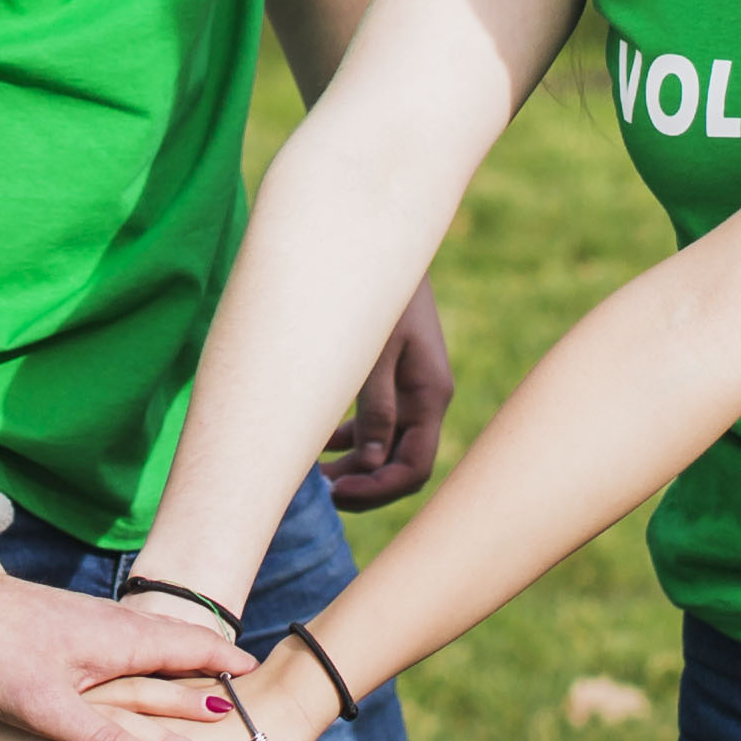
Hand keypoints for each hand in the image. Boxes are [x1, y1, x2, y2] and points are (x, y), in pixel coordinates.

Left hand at [0, 565, 243, 740]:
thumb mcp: (47, 706)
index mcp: (125, 641)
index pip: (195, 648)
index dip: (229, 667)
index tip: (261, 679)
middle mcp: (114, 630)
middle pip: (177, 653)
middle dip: (208, 678)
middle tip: (241, 701)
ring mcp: (85, 631)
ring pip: (144, 657)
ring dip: (170, 681)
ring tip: (194, 702)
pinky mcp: (58, 638)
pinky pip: (114, 661)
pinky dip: (132, 681)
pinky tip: (122, 694)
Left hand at [323, 284, 460, 506]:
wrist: (380, 244)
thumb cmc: (376, 294)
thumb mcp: (373, 351)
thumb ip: (375, 408)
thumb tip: (373, 463)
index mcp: (430, 394)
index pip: (414, 468)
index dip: (378, 490)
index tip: (336, 494)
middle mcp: (424, 398)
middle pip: (400, 464)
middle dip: (362, 485)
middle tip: (317, 496)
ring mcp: (408, 388)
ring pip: (385, 446)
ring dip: (352, 466)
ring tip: (311, 479)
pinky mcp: (390, 376)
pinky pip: (374, 423)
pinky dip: (348, 440)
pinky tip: (317, 447)